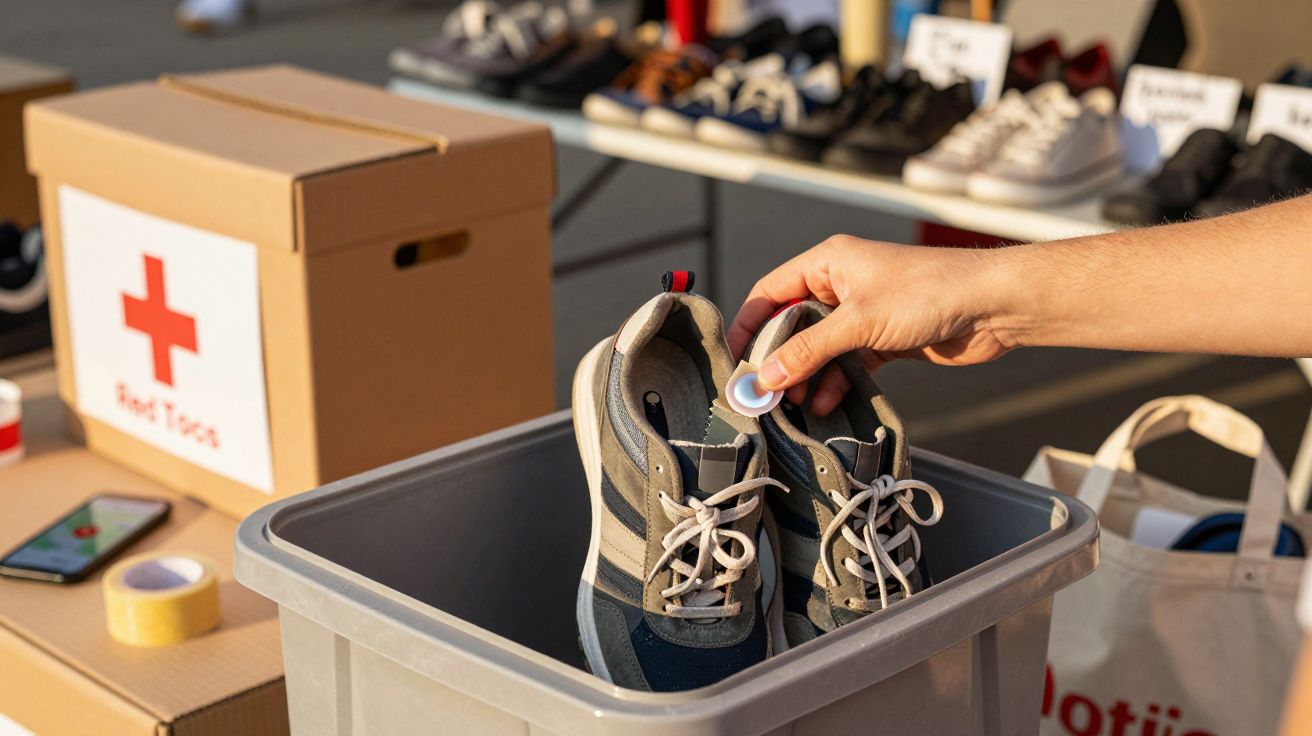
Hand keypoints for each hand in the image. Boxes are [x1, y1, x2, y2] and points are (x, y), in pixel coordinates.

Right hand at [727, 235, 1016, 415]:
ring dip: (806, 377)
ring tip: (794, 405)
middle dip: (779, 360)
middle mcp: (842, 286)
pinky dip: (834, 383)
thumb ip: (810, 350)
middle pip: (792, 325)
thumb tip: (767, 376)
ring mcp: (863, 314)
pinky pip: (846, 364)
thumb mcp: (860, 322)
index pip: (771, 293)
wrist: (992, 306)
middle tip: (764, 393)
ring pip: (819, 349)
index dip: (749, 325)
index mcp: (829, 264)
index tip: (734, 360)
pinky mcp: (883, 340)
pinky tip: (826, 404)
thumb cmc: (930, 292)